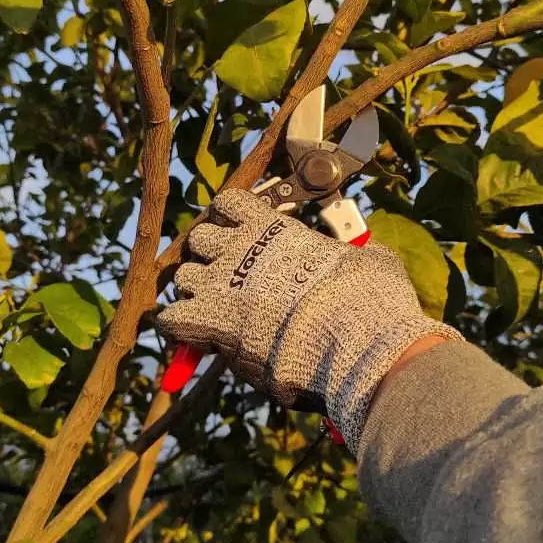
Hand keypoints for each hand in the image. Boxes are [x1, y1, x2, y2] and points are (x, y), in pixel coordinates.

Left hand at [157, 189, 461, 452]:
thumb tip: (369, 255)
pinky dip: (179, 328)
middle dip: (210, 255)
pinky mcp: (209, 323)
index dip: (231, 217)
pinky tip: (193, 337)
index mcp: (271, 226)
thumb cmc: (367, 299)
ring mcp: (218, 284)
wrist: (352, 340)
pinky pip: (171, 319)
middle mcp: (238, 248)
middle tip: (227, 276)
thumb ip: (355, 253)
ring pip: (183, 277)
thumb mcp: (371, 262)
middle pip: (199, 238)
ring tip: (214, 310)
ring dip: (195, 291)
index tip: (240, 232)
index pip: (228, 202)